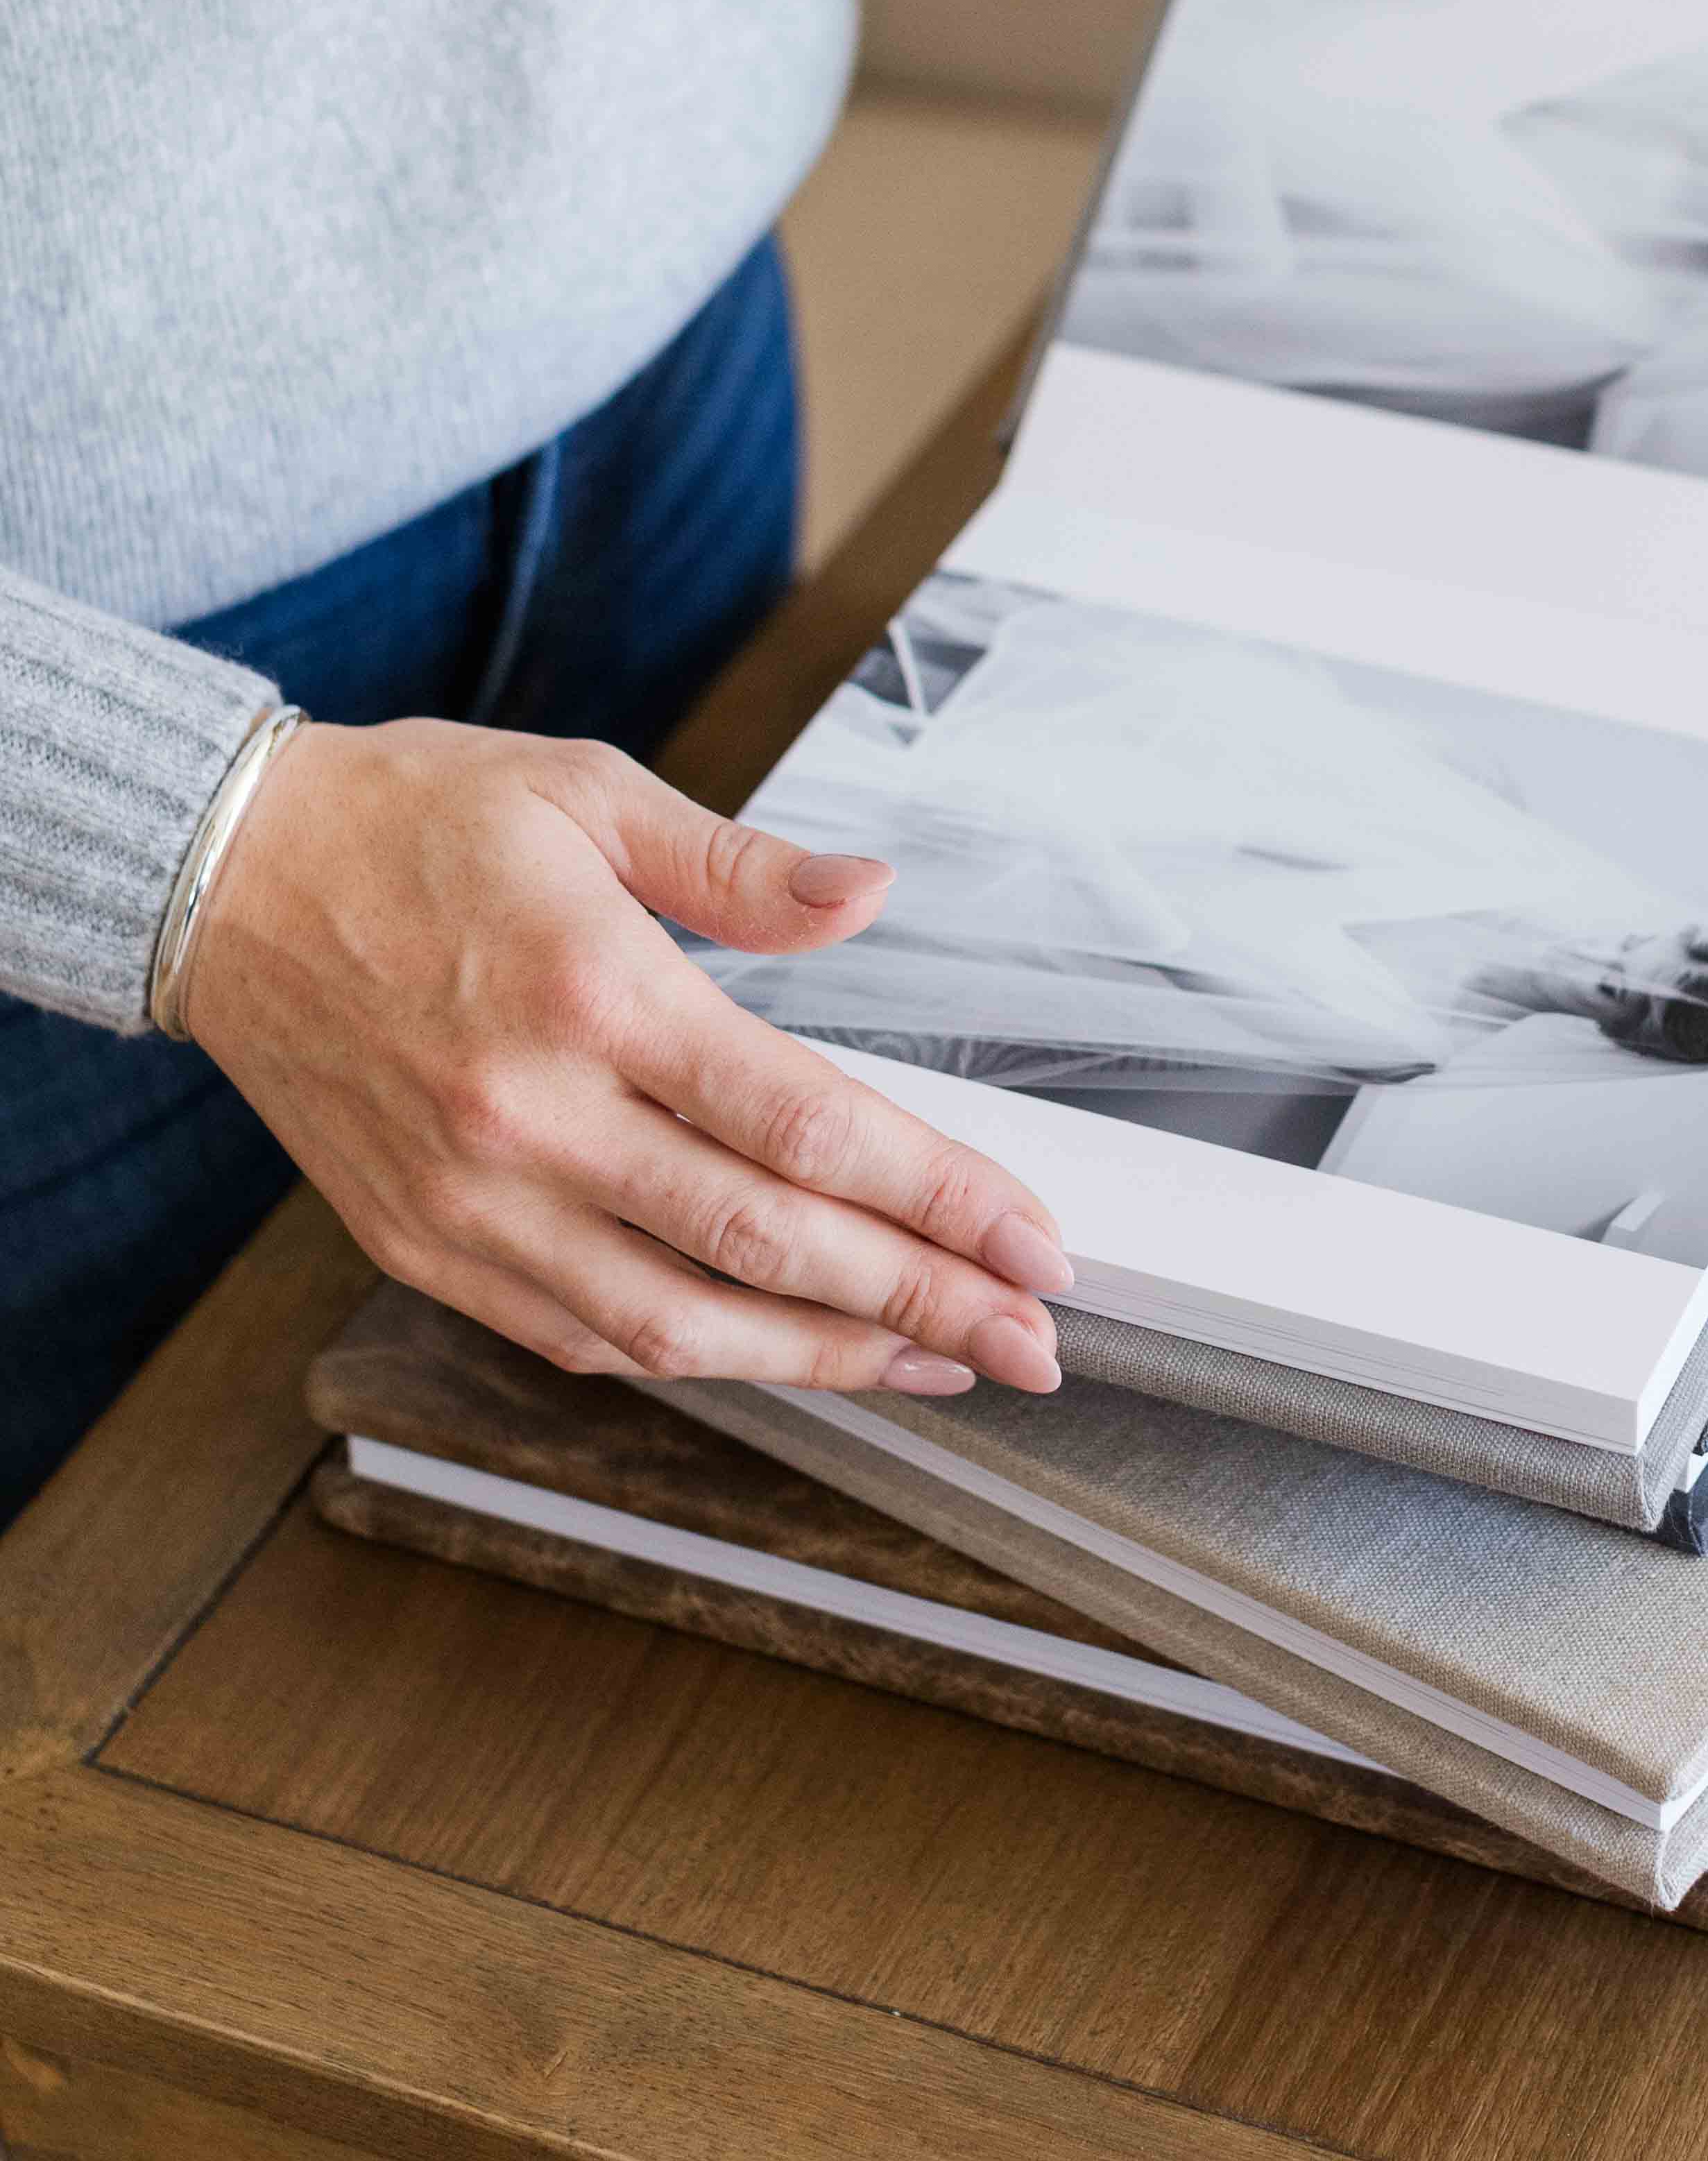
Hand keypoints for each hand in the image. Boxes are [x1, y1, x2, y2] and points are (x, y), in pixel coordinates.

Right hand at [183, 719, 1070, 1397]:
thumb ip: (740, 866)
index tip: (1033, 1241)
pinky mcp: (423, 1245)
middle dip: (921, 1303)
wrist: (221, 879)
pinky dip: (696, 1358)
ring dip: (825, 1358)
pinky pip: (582, 1337)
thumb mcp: (588, 794)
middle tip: (1033, 1341)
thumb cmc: (414, 821)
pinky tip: (784, 1354)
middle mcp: (534, 1116)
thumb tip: (870, 896)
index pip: (807, 1125)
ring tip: (937, 1367)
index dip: (939, 1195)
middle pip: (768, 1243)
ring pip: (680, 1324)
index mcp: (595, 993)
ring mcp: (472, 1199)